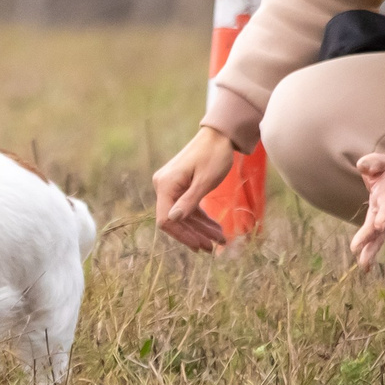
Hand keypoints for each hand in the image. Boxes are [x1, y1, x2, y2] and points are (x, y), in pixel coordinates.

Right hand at [152, 126, 237, 252]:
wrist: (220, 135)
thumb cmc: (214, 155)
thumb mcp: (205, 181)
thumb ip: (189, 201)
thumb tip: (171, 220)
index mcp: (166, 184)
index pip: (166, 219)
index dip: (182, 235)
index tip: (199, 246)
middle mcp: (164, 185)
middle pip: (174, 220)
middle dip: (194, 235)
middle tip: (213, 249)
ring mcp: (172, 186)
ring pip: (183, 215)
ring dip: (201, 229)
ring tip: (220, 240)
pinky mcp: (181, 186)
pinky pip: (188, 207)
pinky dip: (202, 218)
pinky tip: (216, 229)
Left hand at [349, 151, 384, 269]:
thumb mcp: (382, 161)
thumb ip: (372, 163)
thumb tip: (362, 166)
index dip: (384, 215)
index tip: (381, 225)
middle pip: (381, 226)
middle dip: (371, 237)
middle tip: (358, 250)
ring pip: (380, 236)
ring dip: (371, 250)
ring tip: (363, 265)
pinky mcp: (383, 224)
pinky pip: (377, 239)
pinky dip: (371, 252)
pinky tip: (365, 266)